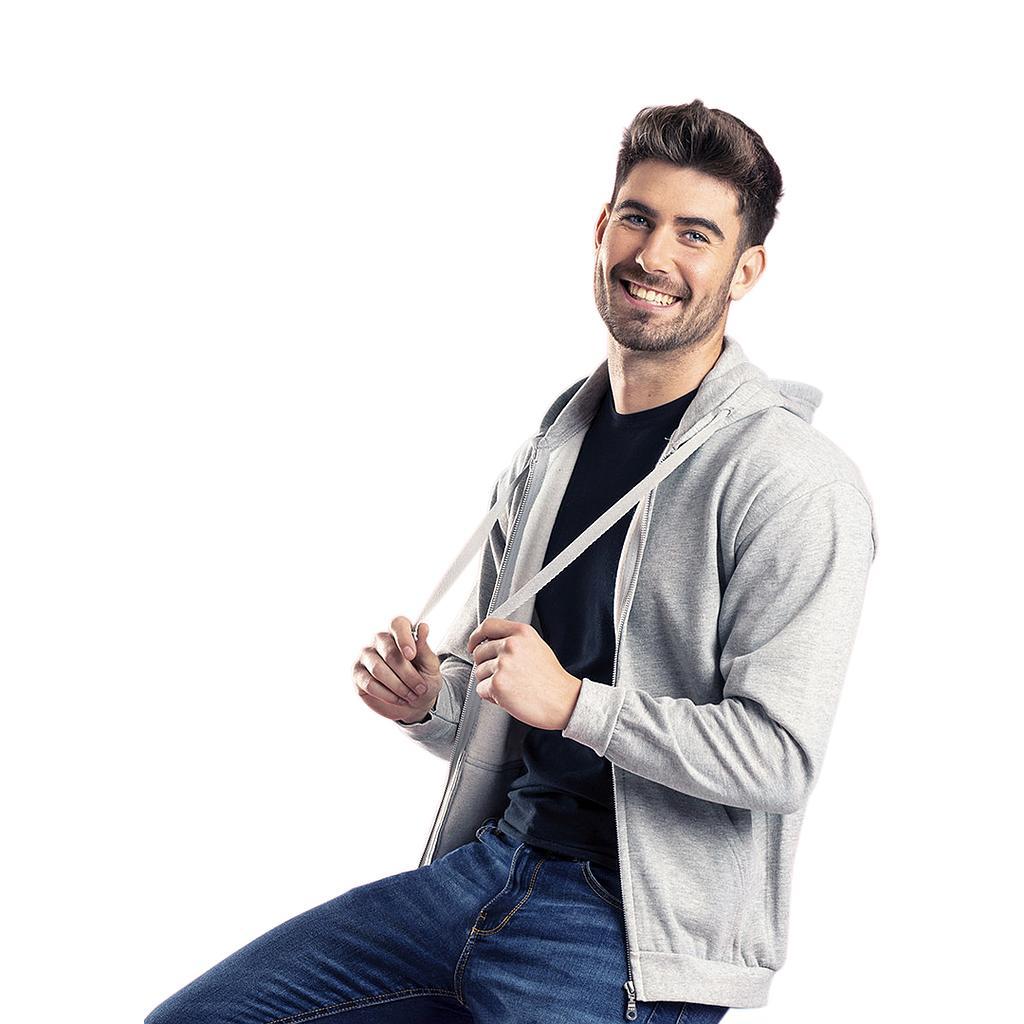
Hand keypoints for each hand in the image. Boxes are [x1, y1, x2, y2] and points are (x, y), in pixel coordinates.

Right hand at [353, 616, 442, 723]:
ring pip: (378, 669)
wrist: (414, 704)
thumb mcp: (431, 666)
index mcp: (400, 632)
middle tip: (420, 688)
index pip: (398, 624)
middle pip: (389, 652)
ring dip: (398, 686)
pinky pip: (370, 684)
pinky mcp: (357, 674)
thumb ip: (425, 648)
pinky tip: (398, 698)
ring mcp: (366, 656)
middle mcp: (380, 640)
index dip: (404, 638)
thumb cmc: (423, 680)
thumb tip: (423, 627)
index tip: (411, 655)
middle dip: (408, 674)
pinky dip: (387, 695)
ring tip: (410, 695)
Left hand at [467, 617, 581, 730]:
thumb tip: (489, 642)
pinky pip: (481, 689)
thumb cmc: (551, 679)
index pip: (488, 626)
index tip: (473, 645)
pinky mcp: (497, 684)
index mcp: (521, 632)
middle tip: (504, 676)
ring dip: (490, 682)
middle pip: (479, 651)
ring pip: (478, 672)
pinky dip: (491, 696)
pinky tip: (509, 697)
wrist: (564, 701)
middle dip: (485, 665)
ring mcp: (503, 664)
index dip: (476, 636)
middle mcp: (511, 645)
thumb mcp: (537, 646)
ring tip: (512, 687)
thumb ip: (514, 639)